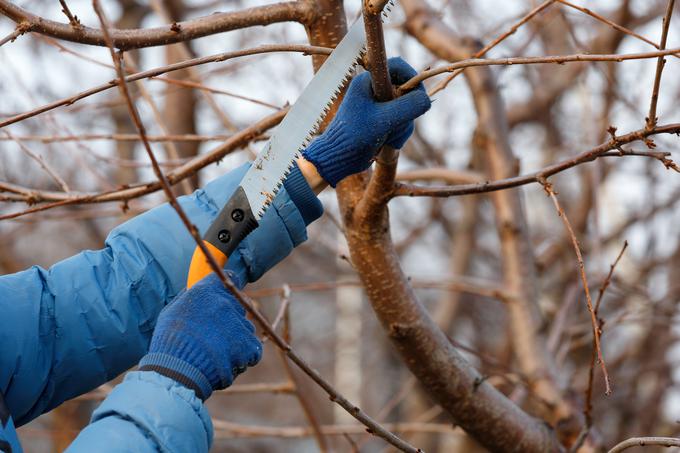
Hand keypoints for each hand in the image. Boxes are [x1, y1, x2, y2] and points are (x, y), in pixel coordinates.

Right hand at [139, 273, 261, 400]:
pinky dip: (244, 358)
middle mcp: (226, 303)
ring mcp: (239, 324)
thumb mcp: (171, 312)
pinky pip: (253, 349)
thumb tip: (195, 291)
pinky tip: (227, 364)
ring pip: (245, 329)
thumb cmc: (169, 344)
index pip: (231, 278)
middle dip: (230, 320)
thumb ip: (187, 299)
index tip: (228, 298)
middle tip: (214, 338)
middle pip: (238, 307)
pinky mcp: (248, 345)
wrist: (177, 372)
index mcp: (207, 292)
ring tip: (216, 355)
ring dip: (236, 341)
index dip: (230, 290)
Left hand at [301, 57, 430, 186]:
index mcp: (368, 81)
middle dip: (407, 111)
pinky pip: (401, 121)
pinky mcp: (382, 120)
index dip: (413, 77)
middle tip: (398, 124)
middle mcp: (374, 90)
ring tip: (389, 137)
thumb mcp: (383, 120)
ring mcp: (378, 106)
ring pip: (406, 109)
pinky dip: (399, 133)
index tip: (419, 94)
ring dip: (403, 125)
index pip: (398, 66)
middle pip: (406, 90)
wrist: (337, 158)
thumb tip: (426, 99)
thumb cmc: (354, 136)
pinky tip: (388, 142)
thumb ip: (407, 107)